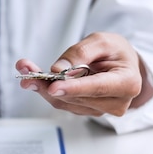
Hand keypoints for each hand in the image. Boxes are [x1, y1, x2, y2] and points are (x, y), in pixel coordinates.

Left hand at [16, 32, 152, 116]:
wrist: (121, 64)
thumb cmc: (115, 52)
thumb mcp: (102, 41)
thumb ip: (81, 53)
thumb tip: (58, 69)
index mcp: (127, 83)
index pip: (97, 88)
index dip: (74, 88)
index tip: (53, 87)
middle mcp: (115, 103)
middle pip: (76, 97)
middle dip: (48, 83)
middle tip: (25, 70)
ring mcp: (100, 110)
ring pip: (65, 102)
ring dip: (42, 86)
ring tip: (25, 70)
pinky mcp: (85, 111)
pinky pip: (63, 103)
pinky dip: (47, 90)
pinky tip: (35, 78)